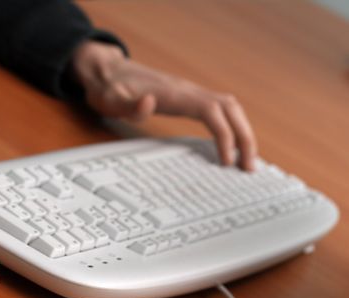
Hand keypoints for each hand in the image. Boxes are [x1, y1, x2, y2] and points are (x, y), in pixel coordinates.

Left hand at [72, 41, 257, 170]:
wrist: (107, 72)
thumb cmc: (109, 89)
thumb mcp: (110, 100)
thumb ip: (128, 105)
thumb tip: (149, 102)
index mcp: (174, 94)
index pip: (211, 111)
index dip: (224, 135)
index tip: (227, 160)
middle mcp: (188, 90)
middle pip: (231, 108)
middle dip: (245, 137)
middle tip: (249, 167)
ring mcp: (190, 92)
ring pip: (230, 108)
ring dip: (243, 132)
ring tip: (246, 160)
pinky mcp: (189, 98)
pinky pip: (221, 110)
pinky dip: (233, 126)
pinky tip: (232, 145)